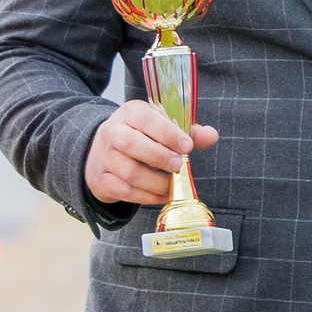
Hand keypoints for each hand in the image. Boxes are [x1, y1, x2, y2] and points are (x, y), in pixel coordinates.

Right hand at [85, 99, 218, 208]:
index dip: (167, 132)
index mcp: (130, 113)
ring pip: (129, 171)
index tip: (187, 145)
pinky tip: (162, 196)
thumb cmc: (141, 137)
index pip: (145, 118)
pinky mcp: (100, 179)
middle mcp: (112, 132)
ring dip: (156, 182)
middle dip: (159, 156)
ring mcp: (104, 157)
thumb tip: (211, 135)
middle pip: (130, 143)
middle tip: (178, 166)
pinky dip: (147, 197)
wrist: (103, 153)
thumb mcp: (161, 127)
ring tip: (172, 185)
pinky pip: (124, 191)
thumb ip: (187, 132)